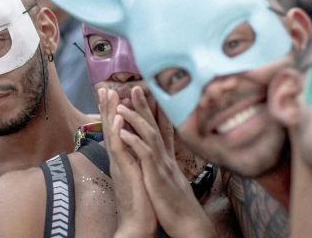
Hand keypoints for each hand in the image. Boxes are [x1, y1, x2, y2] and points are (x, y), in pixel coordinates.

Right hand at [98, 88, 157, 236]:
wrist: (138, 224)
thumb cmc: (141, 201)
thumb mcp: (138, 175)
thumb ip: (134, 159)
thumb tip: (135, 147)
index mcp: (123, 158)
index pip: (116, 129)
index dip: (113, 111)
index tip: (112, 92)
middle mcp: (118, 158)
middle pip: (110, 127)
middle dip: (107, 106)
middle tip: (104, 86)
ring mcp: (120, 164)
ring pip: (112, 134)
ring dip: (110, 112)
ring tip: (109, 93)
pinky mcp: (124, 172)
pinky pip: (120, 150)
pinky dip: (118, 133)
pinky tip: (118, 119)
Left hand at [115, 87, 215, 237]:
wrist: (189, 226)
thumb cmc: (178, 207)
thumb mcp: (170, 182)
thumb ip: (165, 169)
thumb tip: (161, 162)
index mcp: (167, 160)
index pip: (160, 130)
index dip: (153, 112)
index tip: (145, 97)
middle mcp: (166, 158)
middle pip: (155, 126)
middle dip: (144, 106)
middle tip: (134, 87)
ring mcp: (163, 166)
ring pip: (150, 136)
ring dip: (136, 118)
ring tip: (122, 104)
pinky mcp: (158, 177)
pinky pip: (145, 155)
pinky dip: (134, 141)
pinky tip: (123, 132)